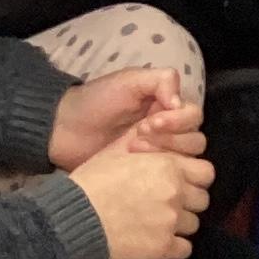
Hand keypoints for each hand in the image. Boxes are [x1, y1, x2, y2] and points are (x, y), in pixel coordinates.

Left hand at [49, 69, 201, 169]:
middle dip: (170, 139)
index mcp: (166, 107)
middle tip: (138, 136)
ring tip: (133, 150)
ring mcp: (158, 155)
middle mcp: (168, 131)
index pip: (193, 115)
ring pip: (185, 161)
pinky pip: (166, 177)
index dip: (178, 121)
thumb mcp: (128, 80)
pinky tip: (135, 166)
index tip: (151, 122)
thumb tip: (179, 103)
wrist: (64, 129)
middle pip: (195, 140)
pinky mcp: (145, 175)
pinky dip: (156, 173)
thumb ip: (160, 81)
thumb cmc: (96, 101)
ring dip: (164, 154)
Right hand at [71, 130, 211, 258]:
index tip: (180, 183)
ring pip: (194, 224)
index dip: (194, 178)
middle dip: (188, 202)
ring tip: (157, 224)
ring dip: (179, 224)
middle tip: (167, 205)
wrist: (76, 215)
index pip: (205, 172)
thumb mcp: (118, 151)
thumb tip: (155, 136)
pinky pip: (185, 248)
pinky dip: (174, 246)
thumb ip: (146, 144)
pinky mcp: (163, 246)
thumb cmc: (93, 180)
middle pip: (202, 200)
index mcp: (169, 165)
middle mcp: (176, 191)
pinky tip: (157, 241)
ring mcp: (172, 220)